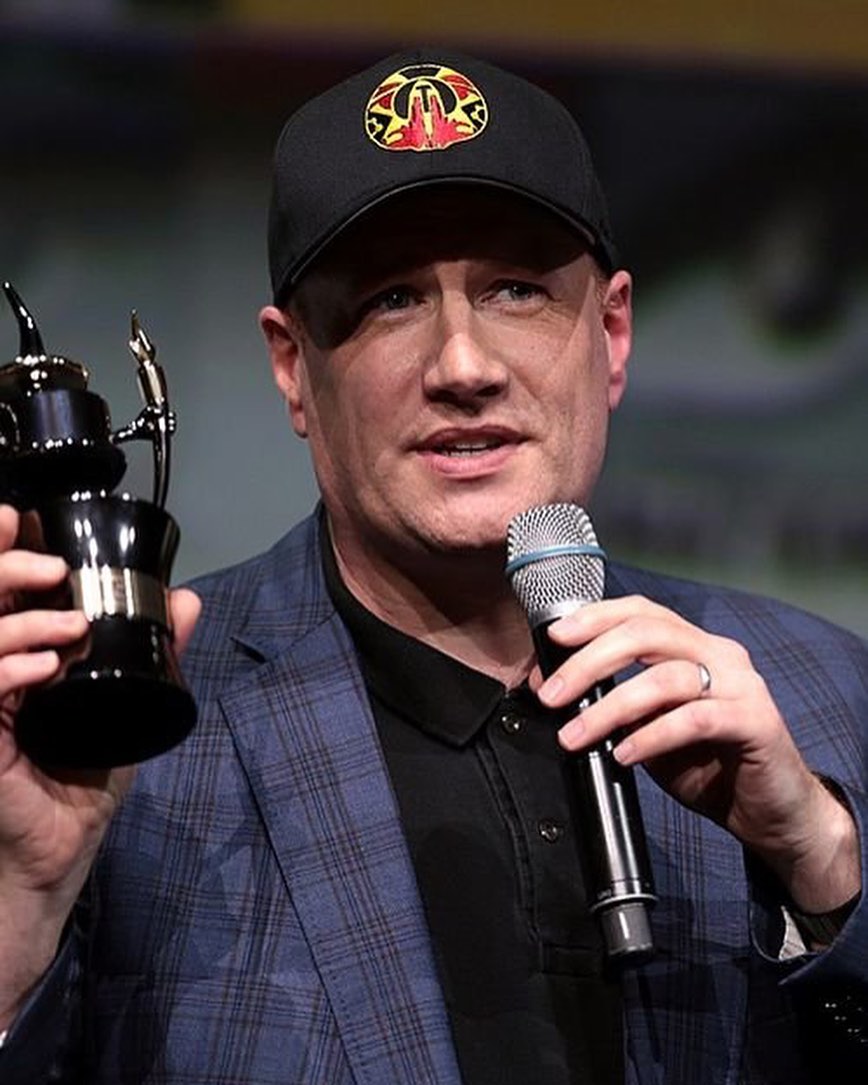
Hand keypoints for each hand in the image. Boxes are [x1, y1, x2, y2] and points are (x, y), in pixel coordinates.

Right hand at [0, 504, 200, 1024]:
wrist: (58, 854)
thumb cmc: (81, 783)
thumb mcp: (128, 706)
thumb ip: (154, 653)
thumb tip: (188, 600)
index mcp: (22, 658)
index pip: (8, 593)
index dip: (9, 551)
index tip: (22, 518)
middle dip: (7, 567)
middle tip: (49, 565)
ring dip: (20, 621)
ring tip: (64, 623)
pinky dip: (9, 669)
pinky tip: (42, 669)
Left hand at [536, 594, 859, 914]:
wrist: (771, 813)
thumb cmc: (707, 766)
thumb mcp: (648, 729)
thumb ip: (612, 703)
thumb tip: (552, 685)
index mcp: (694, 646)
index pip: (641, 612)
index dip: (595, 617)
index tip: (554, 637)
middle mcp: (720, 654)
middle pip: (647, 633)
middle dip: (589, 661)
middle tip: (552, 695)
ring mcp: (742, 685)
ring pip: (666, 677)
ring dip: (610, 707)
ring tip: (575, 736)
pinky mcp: (756, 722)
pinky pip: (695, 719)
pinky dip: (652, 736)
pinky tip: (625, 754)